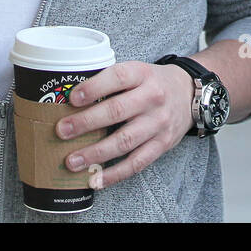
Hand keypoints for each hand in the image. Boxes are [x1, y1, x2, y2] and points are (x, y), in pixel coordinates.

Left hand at [54, 61, 194, 189]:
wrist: (189, 93)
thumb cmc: (152, 83)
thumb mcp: (137, 71)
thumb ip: (110, 81)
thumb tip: (69, 99)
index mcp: (142, 74)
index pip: (117, 78)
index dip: (94, 88)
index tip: (72, 98)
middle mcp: (152, 98)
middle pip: (116, 111)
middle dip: (86, 123)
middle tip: (62, 131)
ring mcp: (158, 123)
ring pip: (124, 141)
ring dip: (96, 153)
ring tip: (72, 161)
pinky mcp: (162, 144)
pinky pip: (136, 163)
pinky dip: (115, 174)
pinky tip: (95, 179)